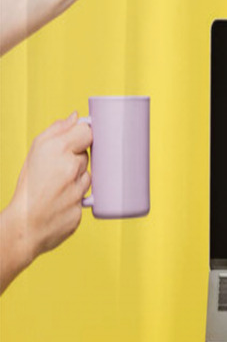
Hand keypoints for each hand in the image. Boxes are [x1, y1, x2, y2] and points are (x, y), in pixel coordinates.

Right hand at [9, 112, 91, 260]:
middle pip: (87, 155)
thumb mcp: (35, 151)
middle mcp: (71, 167)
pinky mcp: (83, 208)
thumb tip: (75, 116)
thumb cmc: (28, 187)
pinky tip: (62, 201)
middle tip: (59, 169)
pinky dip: (77, 198)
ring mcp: (79, 188)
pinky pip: (86, 197)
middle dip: (76, 160)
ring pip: (88, 176)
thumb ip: (56, 131)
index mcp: (58, 149)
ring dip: (78, 179)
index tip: (80, 140)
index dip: (83, 136)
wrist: (23, 225)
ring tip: (58, 187)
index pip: (87, 131)